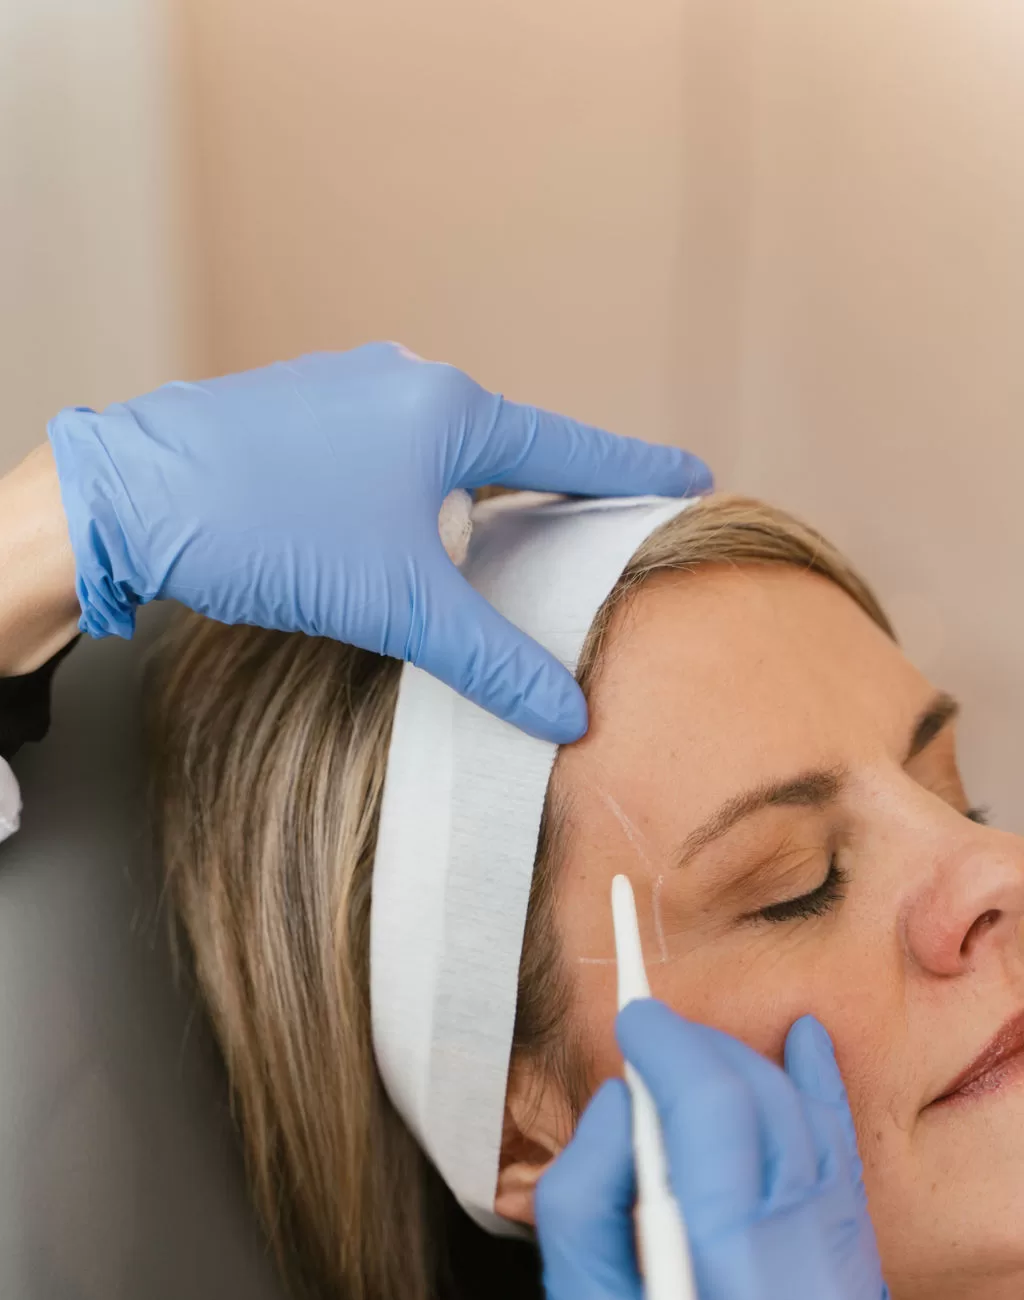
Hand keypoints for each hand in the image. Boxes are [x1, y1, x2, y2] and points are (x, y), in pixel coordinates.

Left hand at [47, 342, 710, 741]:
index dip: (636, 469)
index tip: (691, 471)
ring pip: (442, 453)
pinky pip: (389, 456)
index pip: (571, 445)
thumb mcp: (399, 603)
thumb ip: (490, 659)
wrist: (131, 497)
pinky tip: (400, 538)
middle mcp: (405, 384)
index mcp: (449, 409)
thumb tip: (567, 714)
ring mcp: (346, 393)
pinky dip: (416, 498)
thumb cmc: (272, 528)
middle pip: (509, 446)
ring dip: (473, 501)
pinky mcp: (298, 417)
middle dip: (551, 492)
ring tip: (494, 550)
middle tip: (594, 529)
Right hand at [537, 1004, 893, 1299]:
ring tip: (708, 1050)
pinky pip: (844, 1183)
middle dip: (705, 1053)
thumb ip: (588, 1186)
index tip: (631, 1018)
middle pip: (766, 1105)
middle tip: (652, 1042)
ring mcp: (851, 1293)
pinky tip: (805, 1060)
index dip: (666, 1045)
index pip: (710, 1105)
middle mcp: (809, 1274)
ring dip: (759, 1075)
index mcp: (730, 1278)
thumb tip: (623, 1101)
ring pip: (815, 1132)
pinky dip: (820, 1115)